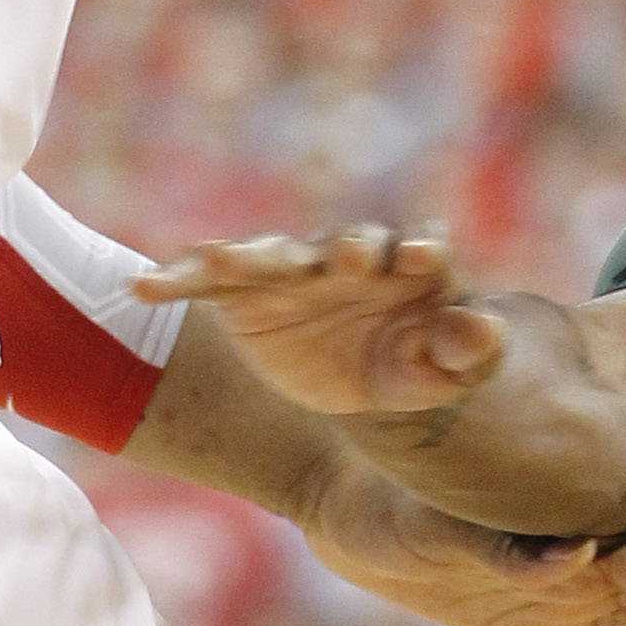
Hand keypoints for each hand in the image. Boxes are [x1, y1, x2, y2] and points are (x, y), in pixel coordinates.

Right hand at [145, 224, 506, 424]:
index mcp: (413, 267)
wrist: (361, 381)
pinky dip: (176, 280)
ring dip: (248, 255)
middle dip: (348, 249)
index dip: (423, 249)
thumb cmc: (417, 365)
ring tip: (219, 260)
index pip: (422, 246)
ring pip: (271, 254)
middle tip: (350, 258)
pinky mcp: (246, 291)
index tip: (423, 258)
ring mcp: (297, 269)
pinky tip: (143, 289)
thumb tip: (482, 326)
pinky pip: (208, 278)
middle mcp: (353, 256)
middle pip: (348, 244)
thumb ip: (472, 350)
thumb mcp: (451, 370)